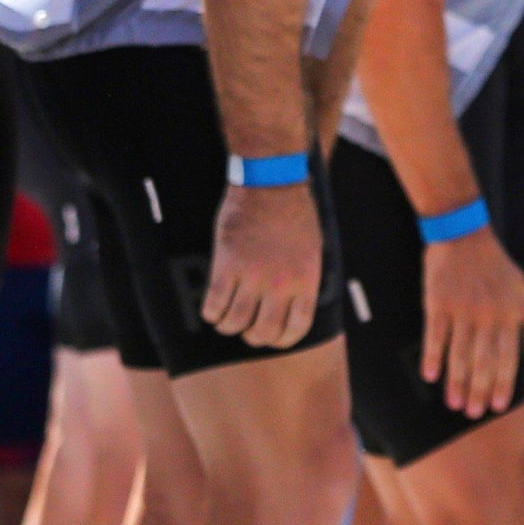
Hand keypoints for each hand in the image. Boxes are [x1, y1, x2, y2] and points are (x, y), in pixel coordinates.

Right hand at [203, 179, 323, 346]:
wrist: (272, 183)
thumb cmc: (294, 216)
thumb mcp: (311, 251)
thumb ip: (301, 282)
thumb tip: (289, 310)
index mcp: (306, 280)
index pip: (295, 329)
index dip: (281, 340)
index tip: (272, 337)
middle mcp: (280, 283)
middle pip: (262, 333)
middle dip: (252, 336)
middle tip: (246, 327)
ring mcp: (253, 275)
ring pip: (234, 323)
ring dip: (228, 326)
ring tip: (227, 319)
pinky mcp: (227, 265)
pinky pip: (214, 306)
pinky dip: (211, 313)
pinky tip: (214, 307)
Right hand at [422, 223, 523, 417]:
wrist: (465, 232)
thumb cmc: (495, 261)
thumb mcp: (521, 285)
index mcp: (509, 312)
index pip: (509, 357)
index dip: (503, 383)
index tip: (497, 407)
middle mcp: (488, 314)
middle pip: (484, 361)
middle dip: (479, 391)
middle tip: (473, 414)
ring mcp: (462, 309)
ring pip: (460, 353)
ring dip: (457, 382)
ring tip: (454, 404)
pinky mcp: (439, 302)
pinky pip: (435, 335)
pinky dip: (432, 357)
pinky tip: (430, 376)